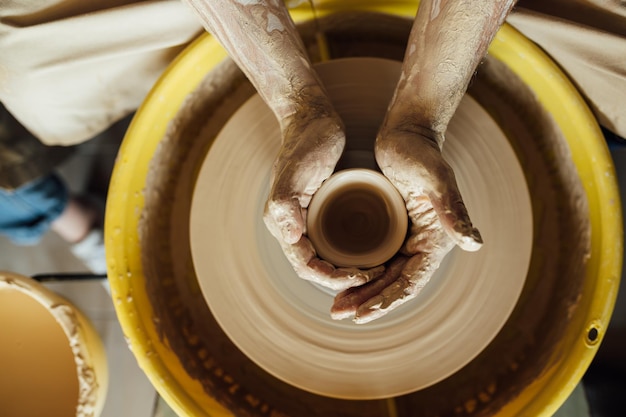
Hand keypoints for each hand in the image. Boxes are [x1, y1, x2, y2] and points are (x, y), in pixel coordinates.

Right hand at [264, 111, 384, 290]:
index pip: (306, 266)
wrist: (312, 117)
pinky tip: (370, 255)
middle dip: (343, 280)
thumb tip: (290, 237)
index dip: (332, 278)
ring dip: (346, 272)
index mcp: (282, 223)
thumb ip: (284, 206)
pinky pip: (333, 243)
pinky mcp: (320, 209)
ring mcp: (306, 219)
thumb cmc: (305, 142)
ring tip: (375, 272)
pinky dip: (348, 255)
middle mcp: (292, 226)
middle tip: (375, 277)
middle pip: (316, 268)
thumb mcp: (294, 173)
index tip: (361, 276)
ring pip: (325, 259)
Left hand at [331, 127, 481, 322]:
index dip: (386, 301)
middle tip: (338, 314)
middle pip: (394, 284)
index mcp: (436, 240)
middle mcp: (423, 245)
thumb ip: (454, 210)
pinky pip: (377, 261)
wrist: (408, 132)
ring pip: (383, 276)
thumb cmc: (421, 152)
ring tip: (336, 307)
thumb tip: (473, 243)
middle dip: (367, 303)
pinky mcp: (393, 230)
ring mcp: (407, 238)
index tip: (362, 314)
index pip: (410, 282)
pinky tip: (342, 281)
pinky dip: (361, 274)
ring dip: (361, 293)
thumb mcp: (436, 179)